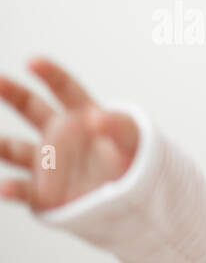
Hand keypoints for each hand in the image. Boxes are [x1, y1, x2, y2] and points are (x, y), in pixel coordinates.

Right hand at [0, 57, 139, 211]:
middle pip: (30, 109)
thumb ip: (119, 126)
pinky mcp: (44, 193)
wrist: (136, 200)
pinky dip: (11, 189)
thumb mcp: (133, 141)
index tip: (33, 62)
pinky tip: (4, 188)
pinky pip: (23, 190)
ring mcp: (48, 163)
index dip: (50, 74)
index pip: (64, 90)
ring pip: (14, 150)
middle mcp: (59, 136)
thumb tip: (96, 117)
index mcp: (81, 116)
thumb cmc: (134, 163)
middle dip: (13, 93)